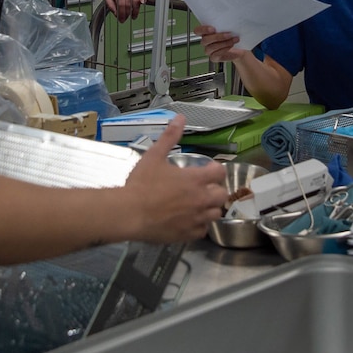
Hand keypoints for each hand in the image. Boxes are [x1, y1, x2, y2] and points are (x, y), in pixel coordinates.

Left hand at [105, 0, 146, 22]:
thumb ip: (110, 4)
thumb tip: (116, 13)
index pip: (120, 3)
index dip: (121, 13)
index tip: (121, 19)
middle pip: (128, 2)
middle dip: (128, 13)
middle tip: (126, 18)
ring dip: (136, 10)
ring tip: (134, 15)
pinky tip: (142, 3)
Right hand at [123, 115, 226, 241]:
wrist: (130, 213)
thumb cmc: (142, 184)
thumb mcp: (154, 156)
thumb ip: (170, 137)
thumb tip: (180, 118)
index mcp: (195, 179)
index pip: (220, 172)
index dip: (216, 170)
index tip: (208, 171)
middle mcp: (201, 199)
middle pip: (222, 195)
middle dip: (216, 190)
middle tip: (203, 189)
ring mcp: (196, 219)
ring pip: (215, 214)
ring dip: (209, 208)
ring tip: (197, 205)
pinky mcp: (188, 234)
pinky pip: (202, 231)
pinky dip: (199, 226)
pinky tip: (188, 221)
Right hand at [194, 24, 250, 63]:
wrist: (239, 47)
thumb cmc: (232, 35)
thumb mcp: (228, 27)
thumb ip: (224, 24)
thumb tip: (228, 19)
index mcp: (206, 32)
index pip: (197, 30)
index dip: (203, 29)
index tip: (212, 28)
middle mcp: (205, 41)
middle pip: (205, 40)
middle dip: (218, 37)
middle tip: (229, 34)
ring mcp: (209, 50)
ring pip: (211, 47)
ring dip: (224, 43)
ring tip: (233, 39)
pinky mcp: (214, 57)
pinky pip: (216, 55)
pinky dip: (224, 49)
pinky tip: (231, 45)